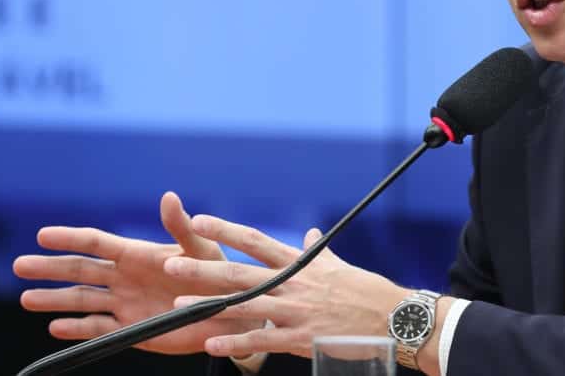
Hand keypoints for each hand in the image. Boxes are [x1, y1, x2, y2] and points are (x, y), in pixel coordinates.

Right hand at [12, 191, 263, 354]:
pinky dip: (76, 330)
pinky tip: (55, 327)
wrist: (231, 311)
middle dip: (50, 267)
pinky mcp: (131, 329)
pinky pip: (98, 329)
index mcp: (139, 254)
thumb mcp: (202, 248)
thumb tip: (168, 196)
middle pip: (80, 270)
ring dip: (55, 299)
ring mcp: (125, 303)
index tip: (42, 234)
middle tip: (19, 265)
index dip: (70, 238)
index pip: (97, 242)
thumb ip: (181, 226)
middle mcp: (125, 277)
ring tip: (27, 298)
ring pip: (82, 300)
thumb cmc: (218, 273)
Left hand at [168, 217, 406, 358]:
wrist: (392, 316)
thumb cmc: (366, 290)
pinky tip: (211, 343)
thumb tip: (311, 233)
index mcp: (300, 264)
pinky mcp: (301, 337)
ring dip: (210, 304)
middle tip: (172, 263)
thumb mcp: (339, 266)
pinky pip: (262, 340)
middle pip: (241, 271)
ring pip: (245, 305)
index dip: (226, 230)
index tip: (200, 221)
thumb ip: (319, 251)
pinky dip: (235, 342)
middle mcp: (293, 283)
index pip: (255, 240)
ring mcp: (296, 310)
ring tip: (181, 303)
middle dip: (204, 267)